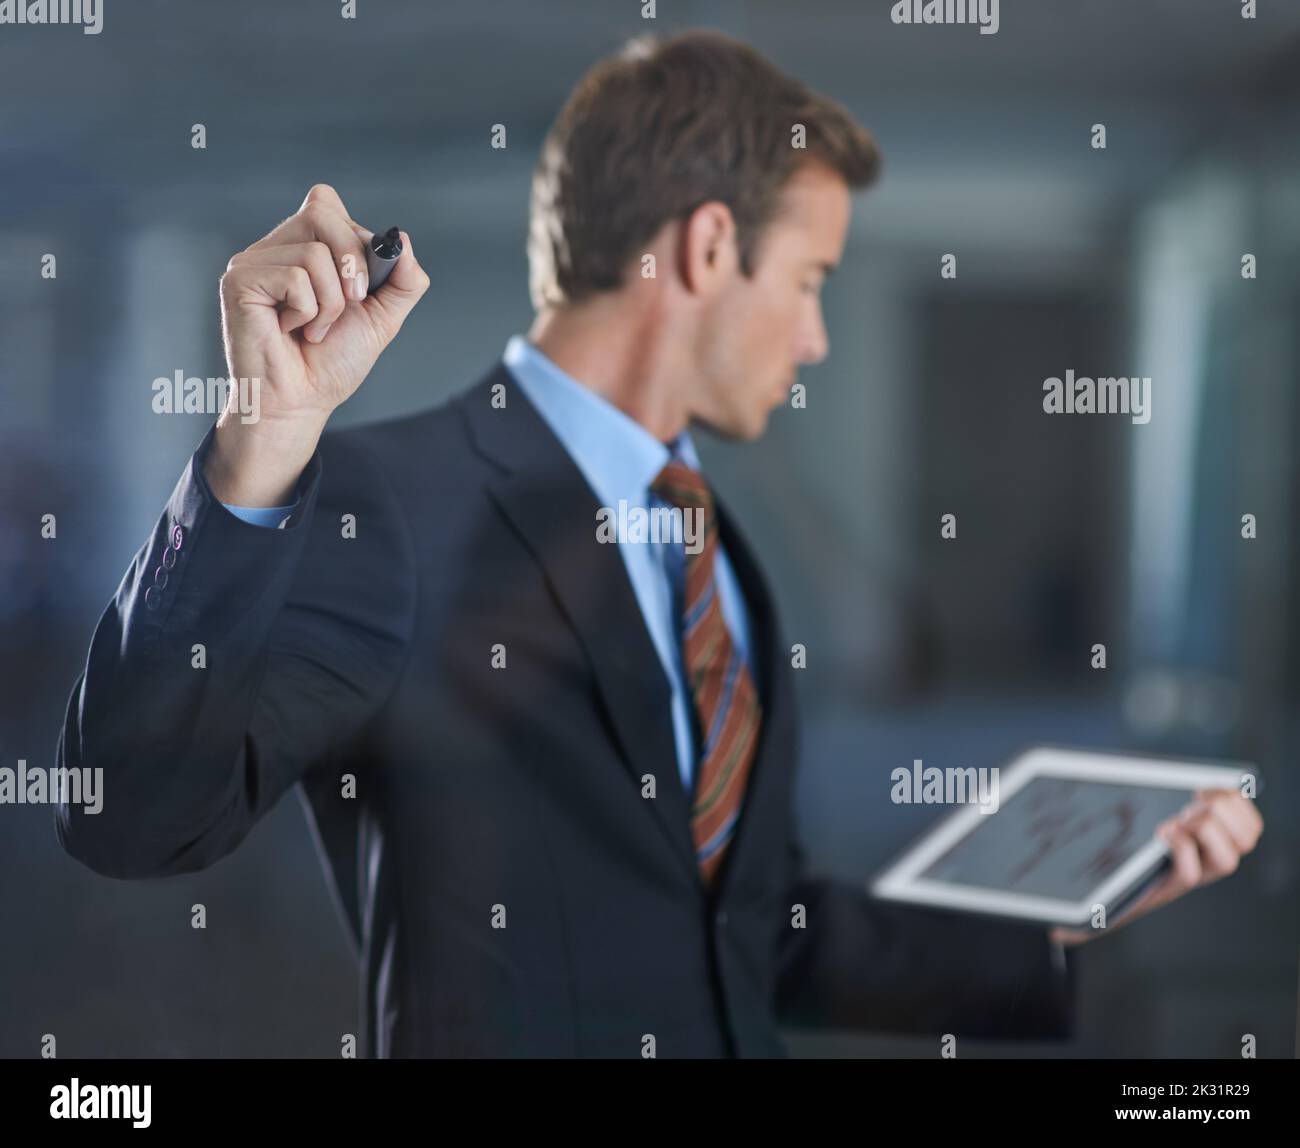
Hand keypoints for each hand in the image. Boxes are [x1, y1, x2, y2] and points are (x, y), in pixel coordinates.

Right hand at [206, 183, 430, 504]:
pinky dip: (309, 312)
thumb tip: (403, 239)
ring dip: (331, 303)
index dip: (355, 239)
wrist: (303, 402)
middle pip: (323, 210)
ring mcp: (253, 260)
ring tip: (314, 329)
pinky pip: (295, 278)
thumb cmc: (333, 361)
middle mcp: (275, 246)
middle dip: (353, 264)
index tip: (361, 285)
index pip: (326, 201)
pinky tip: (293, 330)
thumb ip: (402, 279)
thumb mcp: (382, 316)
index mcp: (303, 245)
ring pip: (315, 253)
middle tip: (351, 305)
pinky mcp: (239, 280)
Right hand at [1049, 787, 1262, 947]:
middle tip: (1179, 814)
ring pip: (1243, 842)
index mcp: (1166, 885)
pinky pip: (1249, 823)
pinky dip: (1237, 804)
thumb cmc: (1116, 887)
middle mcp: (1198, 873)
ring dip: (1222, 815)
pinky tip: (1211, 792)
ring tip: (1196, 800)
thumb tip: (1055, 934)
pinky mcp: (1227, 833)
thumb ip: (1077, 923)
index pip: (1190, 876)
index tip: (1161, 829)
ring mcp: (1217, 853)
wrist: (1141, 879)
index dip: (1182, 850)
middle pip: (1226, 859)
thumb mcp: (1093, 906)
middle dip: (1204, 829)